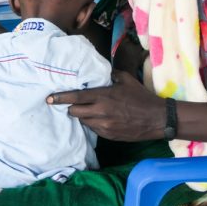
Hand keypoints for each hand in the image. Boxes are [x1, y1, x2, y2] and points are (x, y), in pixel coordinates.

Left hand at [47, 70, 166, 140]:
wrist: (158, 119)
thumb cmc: (142, 97)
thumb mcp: (126, 80)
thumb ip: (110, 74)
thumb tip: (100, 70)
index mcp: (103, 96)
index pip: (75, 97)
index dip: (60, 98)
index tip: (49, 98)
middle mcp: (101, 112)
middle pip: (74, 112)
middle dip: (71, 107)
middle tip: (73, 104)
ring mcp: (104, 126)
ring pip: (83, 122)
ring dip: (83, 116)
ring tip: (90, 111)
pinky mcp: (109, 135)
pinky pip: (94, 129)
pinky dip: (93, 123)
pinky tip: (100, 119)